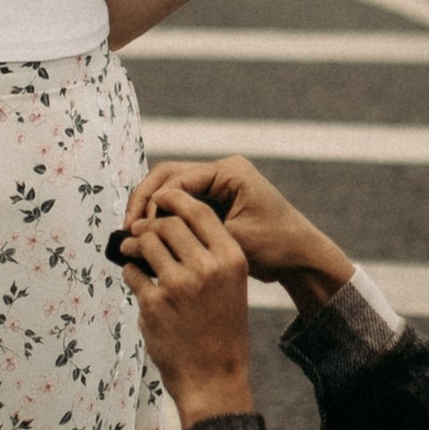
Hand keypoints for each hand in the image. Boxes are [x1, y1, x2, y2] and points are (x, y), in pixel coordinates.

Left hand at [117, 190, 257, 422]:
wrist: (214, 378)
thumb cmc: (220, 331)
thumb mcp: (231, 286)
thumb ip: (209, 254)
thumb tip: (170, 224)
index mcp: (230, 260)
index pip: (200, 212)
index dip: (175, 199)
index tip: (160, 198)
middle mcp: (207, 268)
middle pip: (168, 224)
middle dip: (148, 225)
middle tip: (138, 231)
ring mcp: (179, 286)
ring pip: (146, 244)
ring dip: (133, 245)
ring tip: (130, 250)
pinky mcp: (155, 304)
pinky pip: (132, 274)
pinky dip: (130, 274)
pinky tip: (136, 280)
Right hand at [126, 155, 354, 298]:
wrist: (301, 259)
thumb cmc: (276, 247)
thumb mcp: (233, 239)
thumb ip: (190, 230)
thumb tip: (143, 229)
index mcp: (229, 171)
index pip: (176, 178)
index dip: (151, 202)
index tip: (136, 228)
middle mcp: (221, 172)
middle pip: (168, 177)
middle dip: (144, 201)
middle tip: (127, 228)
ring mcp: (218, 185)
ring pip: (171, 190)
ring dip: (151, 210)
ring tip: (133, 235)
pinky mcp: (215, 201)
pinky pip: (181, 204)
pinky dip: (164, 218)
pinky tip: (149, 237)